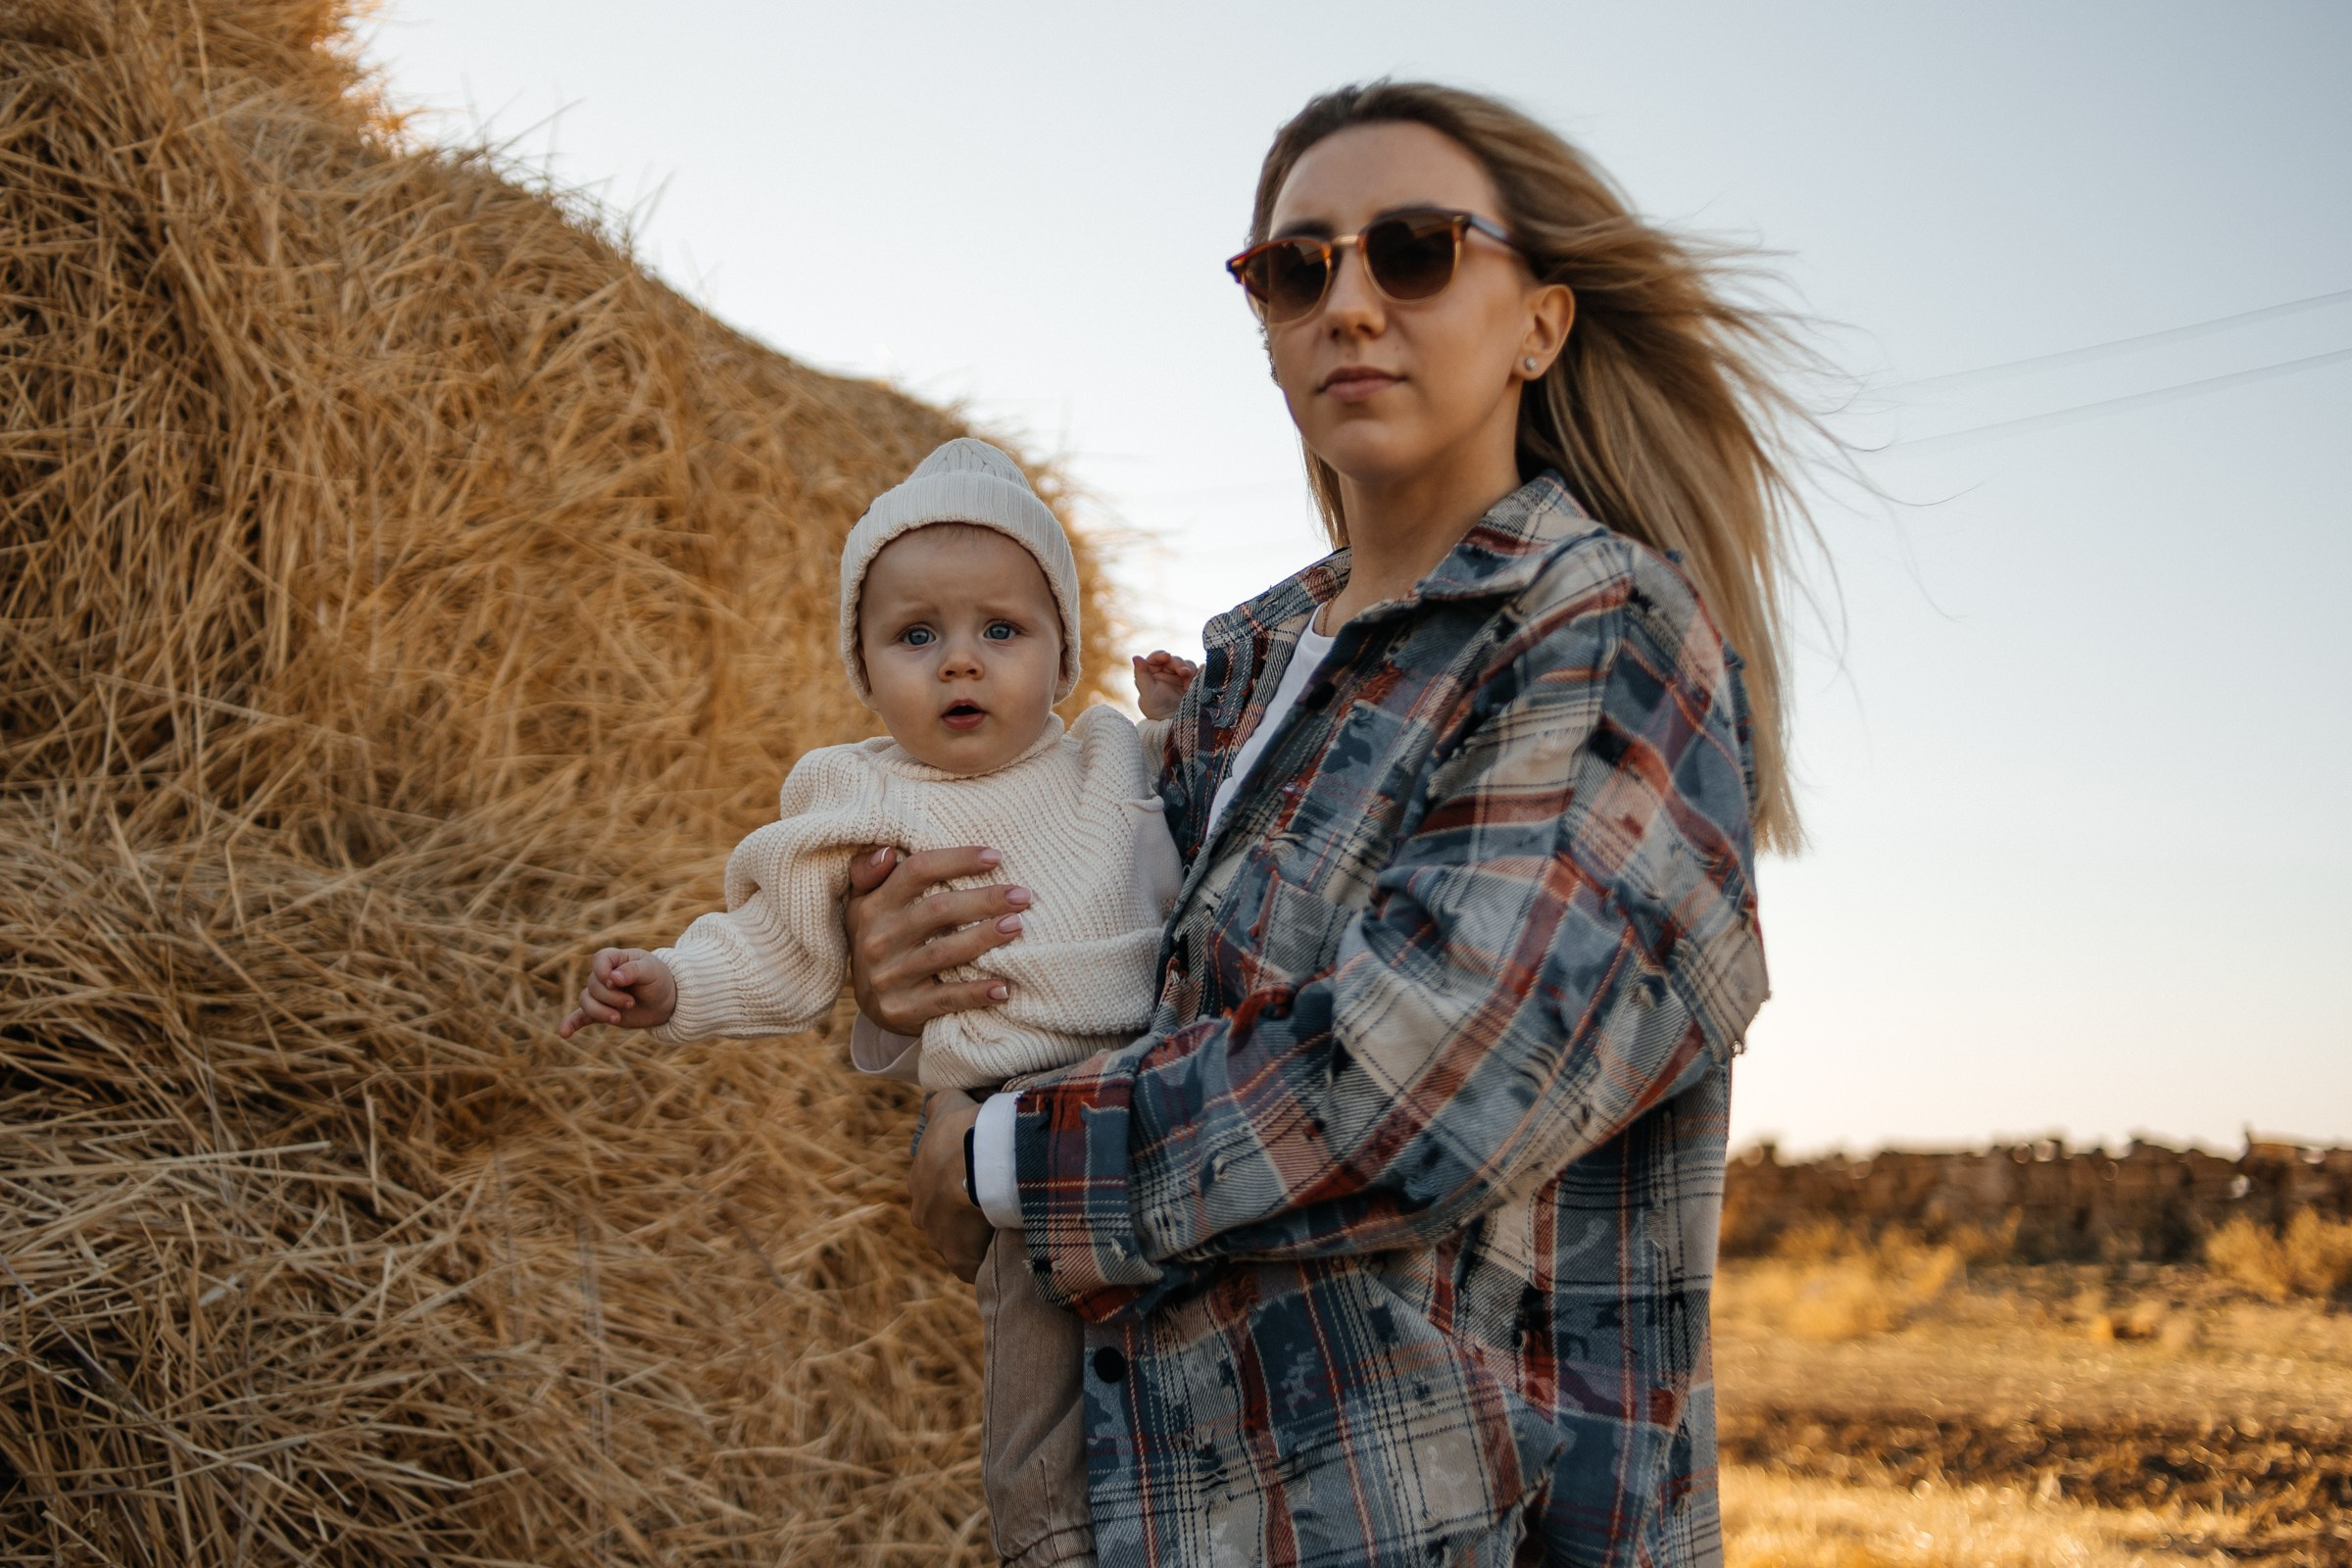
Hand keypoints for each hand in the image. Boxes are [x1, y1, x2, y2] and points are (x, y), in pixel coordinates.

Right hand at [558, 948, 676, 1037]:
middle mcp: (605, 976)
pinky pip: (581, 1017)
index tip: (615, 981)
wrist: (668, 1001)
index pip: (599, 959)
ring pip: (586, 1002)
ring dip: (600, 1011)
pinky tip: (565, 1033)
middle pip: (593, 985)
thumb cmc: (659, 979)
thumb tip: (614, 978)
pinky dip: (572, 1024)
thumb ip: (633, 971)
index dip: (602, 971)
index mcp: (616, 959)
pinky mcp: (602, 1012)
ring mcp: (602, 995)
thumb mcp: (651, 971)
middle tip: (631, 1003)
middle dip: (610, 997)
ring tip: (618, 1018)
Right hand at [844, 845, 1027, 1036]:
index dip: (957, 860)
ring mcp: (889, 977)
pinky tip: (1004, 987)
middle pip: (938, 910)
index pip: (917, 871)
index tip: (996, 857)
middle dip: (984, 900)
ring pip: (944, 953)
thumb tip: (886, 852)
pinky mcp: (902, 1009)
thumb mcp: (864, 903)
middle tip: (1022, 895)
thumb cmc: (882, 938)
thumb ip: (869, 872)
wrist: (868, 1003)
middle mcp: (878, 940)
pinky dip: (976, 993)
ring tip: (1018, 926)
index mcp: (874, 907)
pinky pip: (946, 999)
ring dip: (985, 938)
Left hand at [911, 1089, 992, 1281]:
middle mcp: (922, 1213)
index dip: (958, 1185)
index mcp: (920, 1180)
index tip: (980, 1182)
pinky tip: (1006, 1249)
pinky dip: (987, 1260)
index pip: (937, 1188)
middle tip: (995, 1204)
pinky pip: (974, 1265)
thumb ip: (940, 1102)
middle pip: (944, 1219)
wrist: (977, 1161)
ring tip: (1005, 1226)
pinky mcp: (959, 1260)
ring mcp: (939, 1239)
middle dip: (964, 1215)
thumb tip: (937, 1099)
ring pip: (958, 1243)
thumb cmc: (964, 1131)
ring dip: (977, 1237)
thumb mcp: (949, 1104)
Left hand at [1132, 649, 1200, 720]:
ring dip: (1189, 670)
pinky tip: (1197, 681)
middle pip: (1173, 659)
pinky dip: (1198, 674)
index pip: (1155, 658)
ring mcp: (1179, 677)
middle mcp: (1165, 673)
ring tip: (1189, 683)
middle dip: (1179, 664)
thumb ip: (1141, 675)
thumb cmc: (1158, 710)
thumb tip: (1136, 657)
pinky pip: (1197, 671)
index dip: (1160, 655)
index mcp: (1151, 674)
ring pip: (1186, 664)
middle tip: (1184, 673)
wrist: (1176, 724)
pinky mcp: (1192, 681)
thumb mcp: (1148, 693)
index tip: (1167, 657)